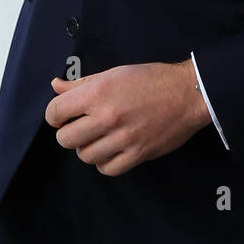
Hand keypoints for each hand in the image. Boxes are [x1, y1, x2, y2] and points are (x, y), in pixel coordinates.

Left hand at [45, 59, 211, 175]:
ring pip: (85, 156)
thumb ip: (81, 83)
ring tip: (98, 138)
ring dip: (87, 148)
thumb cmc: (150, 79)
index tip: (63, 116)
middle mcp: (107, 117)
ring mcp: (123, 138)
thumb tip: (55, 85)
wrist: (188, 93)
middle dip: (69, 132)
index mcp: (97, 93)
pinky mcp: (138, 154)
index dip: (55, 115)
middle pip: (66, 139)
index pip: (55, 113)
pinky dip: (105, 162)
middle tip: (81, 127)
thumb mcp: (112, 74)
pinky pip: (108, 169)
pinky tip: (110, 151)